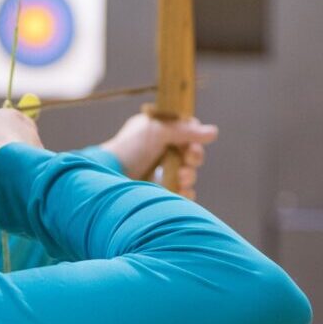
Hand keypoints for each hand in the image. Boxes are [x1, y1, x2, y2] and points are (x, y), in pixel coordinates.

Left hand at [100, 113, 217, 198]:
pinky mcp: (161, 191)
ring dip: (189, 175)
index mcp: (159, 131)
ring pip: (189, 174)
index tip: (191, 143)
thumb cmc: (128, 149)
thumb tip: (213, 132)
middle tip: (187, 160)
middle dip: (193, 158)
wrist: (109, 177)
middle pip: (192, 154)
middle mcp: (162, 150)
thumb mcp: (156, 131)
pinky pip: (183, 192)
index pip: (187, 132)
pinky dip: (185, 192)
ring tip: (180, 177)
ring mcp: (161, 172)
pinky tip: (179, 190)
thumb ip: (185, 130)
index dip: (194, 138)